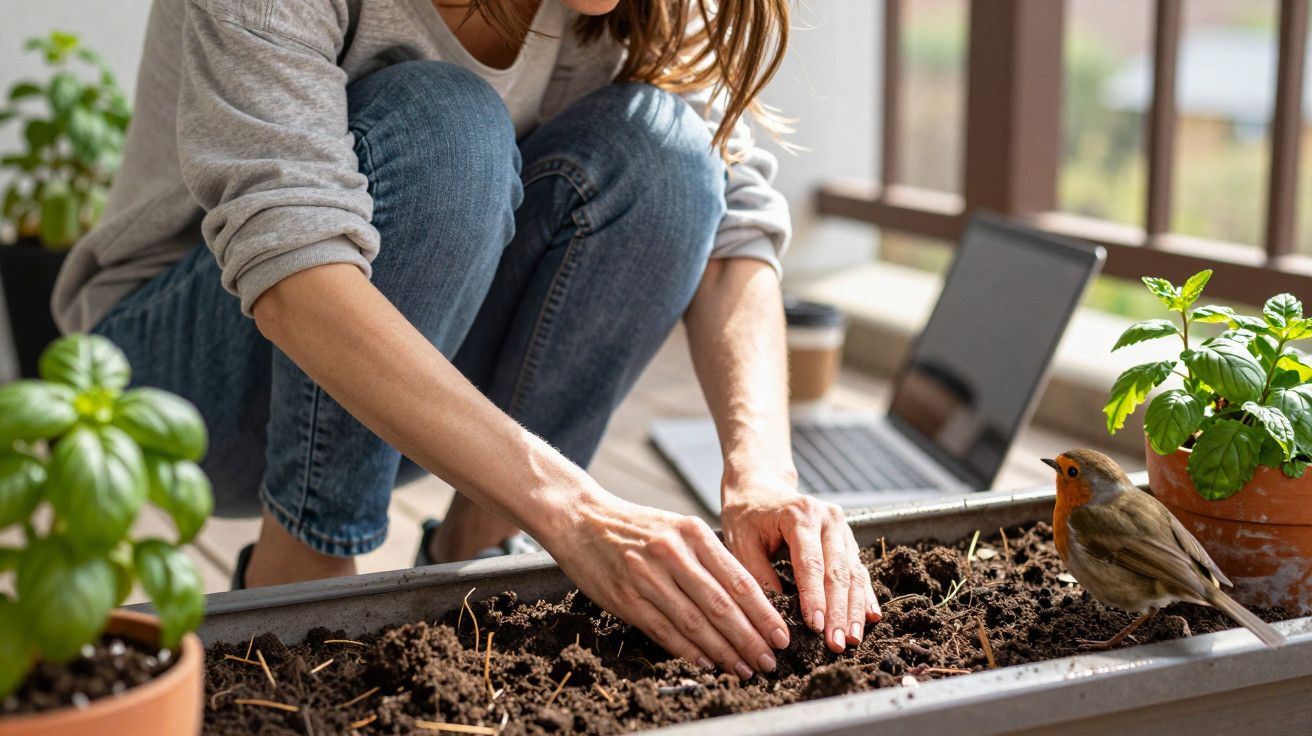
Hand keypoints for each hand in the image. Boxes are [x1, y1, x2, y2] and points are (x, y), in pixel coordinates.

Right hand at [544, 493, 791, 678]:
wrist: (581, 519)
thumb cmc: (636, 527)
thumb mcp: (677, 527)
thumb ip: (708, 558)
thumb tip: (745, 601)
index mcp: (692, 533)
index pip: (739, 580)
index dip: (764, 613)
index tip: (781, 636)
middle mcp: (673, 553)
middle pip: (722, 605)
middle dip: (750, 639)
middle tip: (770, 661)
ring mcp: (647, 576)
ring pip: (695, 622)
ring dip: (723, 651)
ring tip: (744, 669)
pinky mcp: (626, 597)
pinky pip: (664, 630)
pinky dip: (689, 651)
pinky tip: (708, 663)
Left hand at [720, 477, 880, 652]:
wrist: (760, 489)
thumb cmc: (746, 517)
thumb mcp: (741, 543)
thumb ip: (758, 576)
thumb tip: (777, 617)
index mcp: (799, 515)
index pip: (810, 562)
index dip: (814, 597)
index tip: (815, 627)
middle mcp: (827, 518)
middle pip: (837, 571)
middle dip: (839, 611)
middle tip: (837, 644)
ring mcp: (841, 527)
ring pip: (853, 572)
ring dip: (854, 609)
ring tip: (853, 639)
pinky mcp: (846, 538)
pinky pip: (858, 569)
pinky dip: (863, 595)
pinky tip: (870, 617)